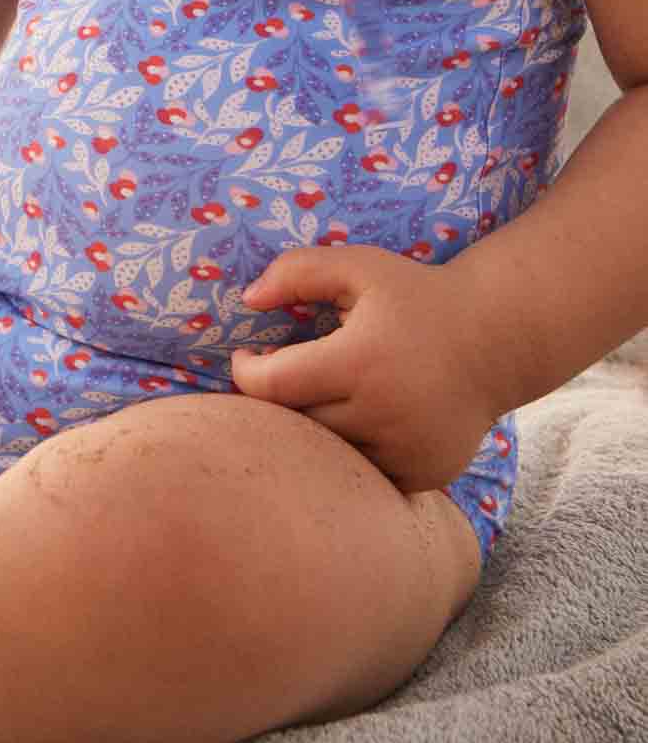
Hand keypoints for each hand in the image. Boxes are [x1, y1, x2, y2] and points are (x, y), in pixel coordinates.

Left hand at [228, 244, 499, 496]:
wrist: (495, 339)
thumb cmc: (416, 297)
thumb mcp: (358, 267)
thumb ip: (297, 272)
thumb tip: (248, 300)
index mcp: (359, 362)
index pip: (272, 386)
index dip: (247, 373)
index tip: (248, 358)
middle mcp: (382, 414)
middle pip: (297, 424)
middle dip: (280, 401)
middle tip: (284, 376)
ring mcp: (405, 451)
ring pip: (328, 455)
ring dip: (314, 431)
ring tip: (322, 395)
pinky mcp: (423, 475)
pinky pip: (365, 475)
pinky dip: (351, 455)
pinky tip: (358, 420)